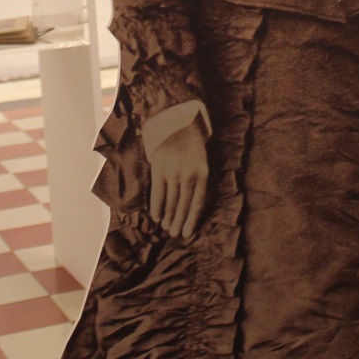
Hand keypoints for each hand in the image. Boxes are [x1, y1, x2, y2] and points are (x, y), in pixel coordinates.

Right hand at [147, 117, 208, 239]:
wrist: (177, 123)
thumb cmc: (191, 147)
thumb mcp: (200, 162)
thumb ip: (197, 182)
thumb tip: (189, 208)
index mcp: (203, 174)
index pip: (198, 203)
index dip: (191, 220)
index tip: (187, 233)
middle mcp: (189, 175)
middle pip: (184, 204)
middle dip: (178, 221)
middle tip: (174, 234)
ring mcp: (173, 172)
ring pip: (171, 201)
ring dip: (168, 216)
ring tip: (165, 228)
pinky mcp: (159, 168)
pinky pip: (158, 192)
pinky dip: (157, 206)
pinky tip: (156, 216)